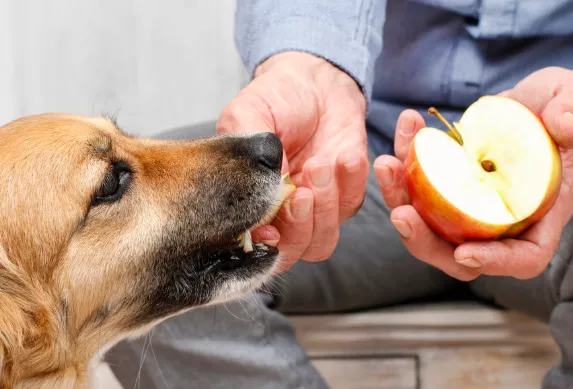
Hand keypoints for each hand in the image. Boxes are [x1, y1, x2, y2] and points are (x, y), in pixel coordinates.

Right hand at [217, 52, 368, 271]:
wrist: (315, 81)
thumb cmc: (275, 98)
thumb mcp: (246, 115)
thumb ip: (246, 156)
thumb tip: (261, 195)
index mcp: (249, 202)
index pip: (253, 245)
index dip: (262, 246)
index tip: (270, 229)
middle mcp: (281, 214)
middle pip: (291, 252)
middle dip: (298, 227)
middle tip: (302, 192)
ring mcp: (315, 209)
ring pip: (322, 241)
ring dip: (325, 208)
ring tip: (321, 163)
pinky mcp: (346, 195)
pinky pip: (352, 206)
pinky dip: (351, 183)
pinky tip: (345, 155)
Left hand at [374, 66, 572, 280]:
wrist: (531, 101)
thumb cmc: (563, 107)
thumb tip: (562, 125)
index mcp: (538, 210)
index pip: (522, 256)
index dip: (495, 262)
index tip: (465, 253)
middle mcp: (497, 215)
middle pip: (457, 251)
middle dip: (423, 240)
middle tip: (401, 214)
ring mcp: (466, 201)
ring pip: (425, 219)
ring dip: (398, 195)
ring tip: (387, 165)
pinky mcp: (443, 180)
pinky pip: (415, 181)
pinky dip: (404, 158)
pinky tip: (407, 126)